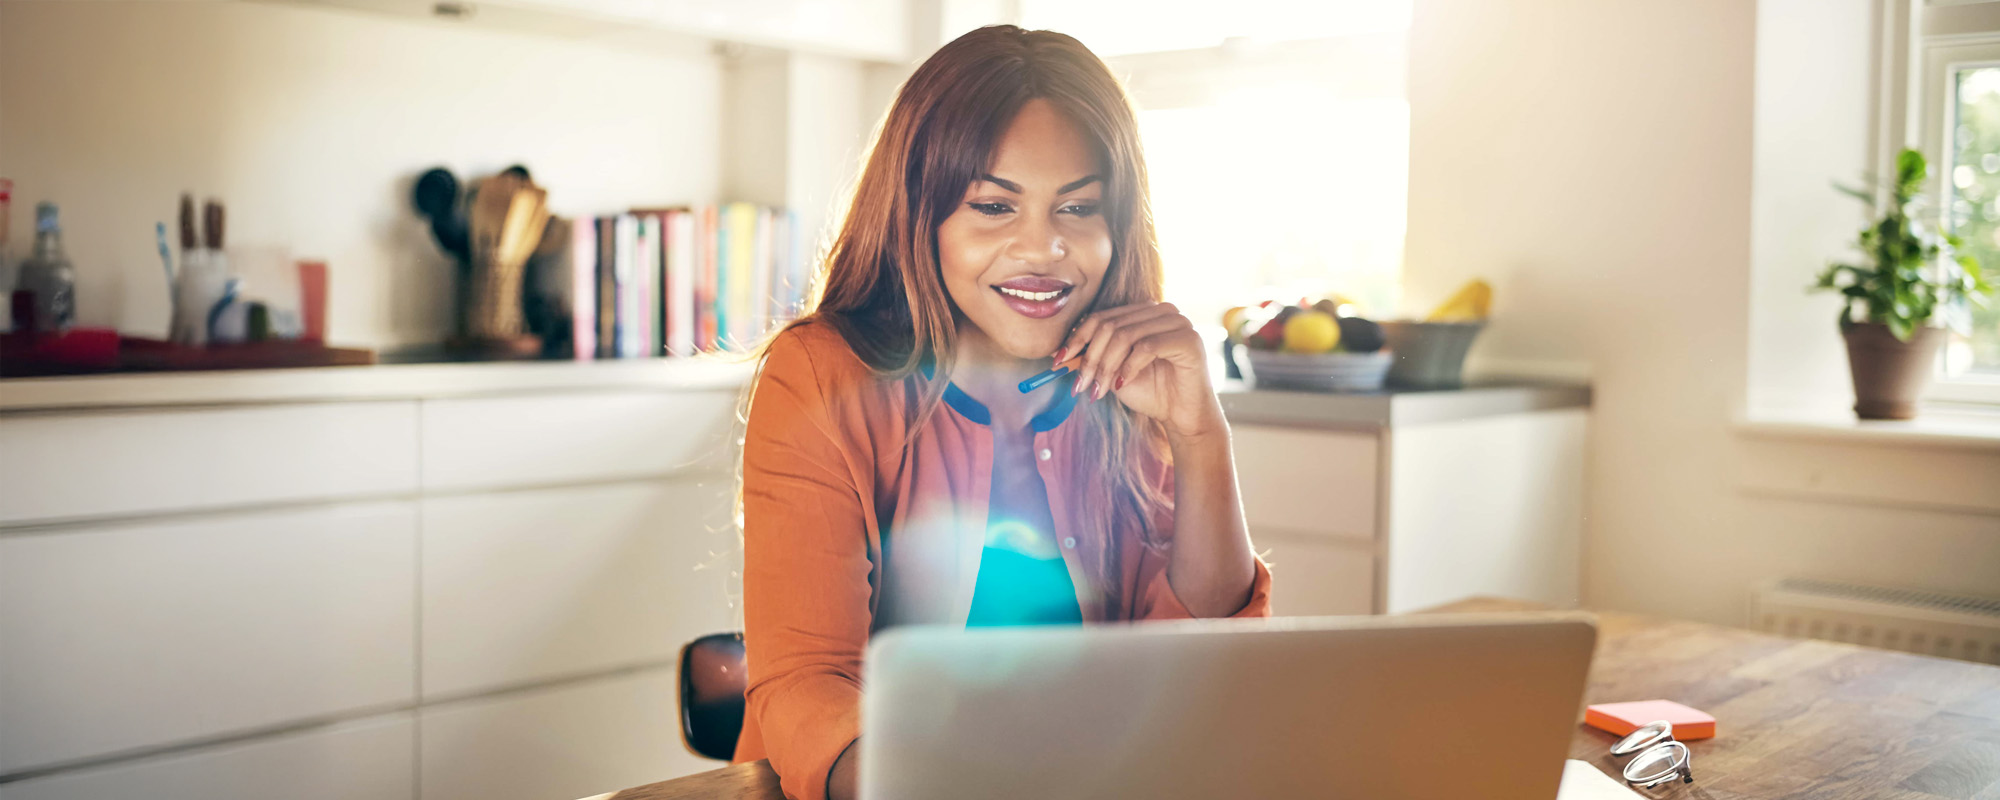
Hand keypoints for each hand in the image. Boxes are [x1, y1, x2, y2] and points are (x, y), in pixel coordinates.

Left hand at [1056, 302, 1225, 439]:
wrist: (1182, 416)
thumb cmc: (1151, 393)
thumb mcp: (1114, 372)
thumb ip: (1093, 357)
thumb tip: (1060, 353)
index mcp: (1143, 313)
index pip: (1102, 317)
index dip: (1077, 339)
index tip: (1058, 361)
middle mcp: (1161, 311)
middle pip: (1110, 326)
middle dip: (1090, 358)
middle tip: (1080, 385)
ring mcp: (1177, 322)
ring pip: (1125, 335)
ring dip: (1106, 366)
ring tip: (1099, 390)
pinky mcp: (1188, 339)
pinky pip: (1147, 347)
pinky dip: (1128, 367)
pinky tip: (1123, 384)